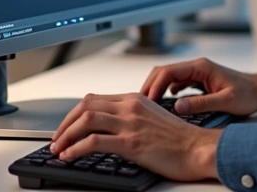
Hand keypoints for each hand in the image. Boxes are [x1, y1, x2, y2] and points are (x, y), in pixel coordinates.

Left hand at [49, 92, 220, 181]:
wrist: (199, 149)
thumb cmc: (180, 139)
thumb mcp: (152, 119)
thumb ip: (131, 117)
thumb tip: (109, 128)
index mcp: (134, 99)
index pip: (93, 100)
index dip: (74, 114)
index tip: (66, 128)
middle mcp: (130, 106)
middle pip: (85, 106)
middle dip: (65, 124)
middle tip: (56, 139)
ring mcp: (130, 123)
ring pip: (85, 120)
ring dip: (66, 136)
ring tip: (59, 149)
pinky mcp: (131, 142)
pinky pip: (94, 141)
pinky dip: (76, 149)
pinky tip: (70, 156)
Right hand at [141, 57, 256, 116]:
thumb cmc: (247, 94)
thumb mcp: (226, 101)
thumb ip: (201, 103)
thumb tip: (177, 107)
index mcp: (201, 67)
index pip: (169, 71)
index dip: (155, 85)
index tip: (147, 100)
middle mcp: (197, 67)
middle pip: (164, 71)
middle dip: (150, 85)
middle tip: (140, 103)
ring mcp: (197, 73)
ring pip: (168, 77)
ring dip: (157, 88)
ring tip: (148, 105)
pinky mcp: (198, 81)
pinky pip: (176, 83)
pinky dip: (166, 92)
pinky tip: (163, 104)